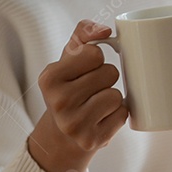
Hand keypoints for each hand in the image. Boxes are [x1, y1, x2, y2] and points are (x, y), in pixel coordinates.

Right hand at [28, 20, 127, 171]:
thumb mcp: (68, 59)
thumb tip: (104, 30)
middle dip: (105, 79)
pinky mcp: (92, 141)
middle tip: (91, 90)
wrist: (62, 136)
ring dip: (112, 98)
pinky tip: (101, 119)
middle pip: (109, 73)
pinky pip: (122, 115)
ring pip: (116, 95)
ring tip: (96, 105)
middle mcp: (58, 102)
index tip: (84, 71)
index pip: (94, 54)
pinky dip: (117, 115)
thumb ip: (83, 33)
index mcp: (49, 78)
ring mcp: (75, 124)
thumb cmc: (70, 88)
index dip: (95, 60)